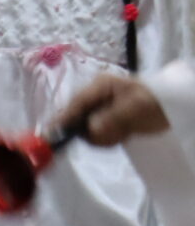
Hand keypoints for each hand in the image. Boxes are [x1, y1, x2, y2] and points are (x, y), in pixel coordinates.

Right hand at [56, 73, 170, 147]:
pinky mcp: (106, 121)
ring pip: (87, 130)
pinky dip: (110, 138)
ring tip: (125, 133)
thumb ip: (111, 118)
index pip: (76, 104)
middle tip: (116, 134)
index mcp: (99, 86)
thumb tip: (90, 130)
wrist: (174, 108)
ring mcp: (100, 109)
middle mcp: (95, 97)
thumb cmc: (155, 102)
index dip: (64, 119)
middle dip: (92, 131)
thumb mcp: (135, 108)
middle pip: (78, 118)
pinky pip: (98, 135)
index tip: (51, 135)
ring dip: (105, 136)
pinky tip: (125, 134)